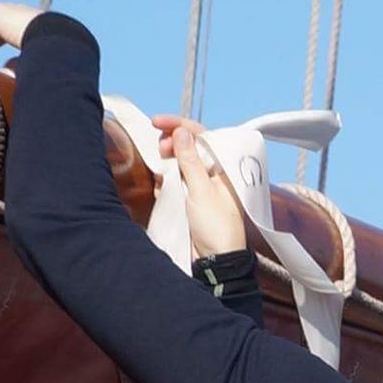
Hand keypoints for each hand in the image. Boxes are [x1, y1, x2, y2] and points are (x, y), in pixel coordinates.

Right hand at [154, 114, 249, 257]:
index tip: (158, 121)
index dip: (180, 125)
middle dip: (173, 142)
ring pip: (181, 163)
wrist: (215, 261)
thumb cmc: (217, 227)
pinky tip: (162, 185)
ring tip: (162, 167)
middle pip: (190, 146)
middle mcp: (214, 174)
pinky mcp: (190, 199)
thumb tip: (181, 132)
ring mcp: (201, 186)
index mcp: (225, 168)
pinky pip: (175, 181)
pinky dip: (167, 180)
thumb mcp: (201, 190)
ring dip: (169, 161)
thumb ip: (190, 160)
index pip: (203, 136)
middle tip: (160, 148)